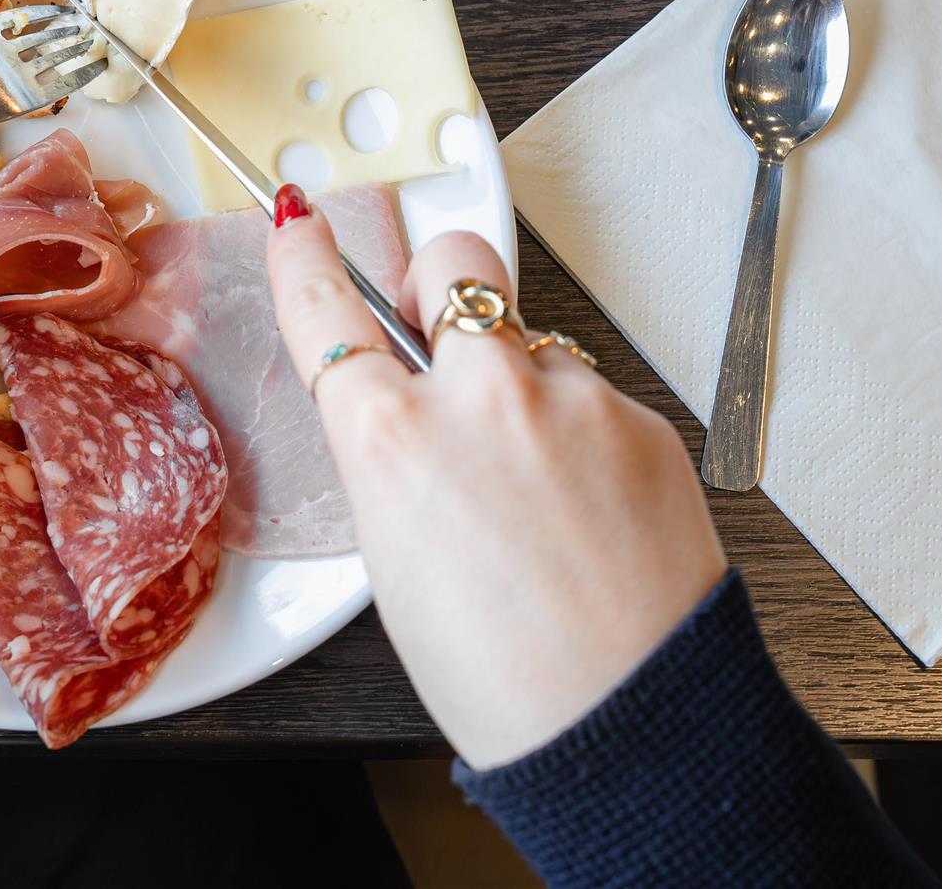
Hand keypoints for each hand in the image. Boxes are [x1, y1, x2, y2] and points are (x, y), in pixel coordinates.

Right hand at [266, 190, 724, 767]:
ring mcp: (571, 401)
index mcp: (393, 441)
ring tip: (536, 478)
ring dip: (522, 379)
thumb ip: (392, 459)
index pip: (325, 309)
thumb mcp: (392, 561)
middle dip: (440, 286)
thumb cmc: (503, 675)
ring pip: (532, 338)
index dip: (304, 257)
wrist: (629, 721)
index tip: (300, 220)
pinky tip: (587, 506)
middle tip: (444, 331)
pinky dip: (583, 433)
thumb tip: (404, 413)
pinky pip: (594, 394)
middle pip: (451, 265)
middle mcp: (481, 399)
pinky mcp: (641, 420)